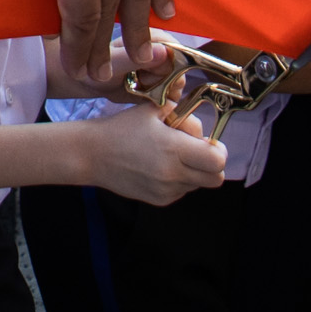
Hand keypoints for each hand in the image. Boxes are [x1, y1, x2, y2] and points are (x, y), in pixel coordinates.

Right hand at [76, 104, 227, 203]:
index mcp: (174, 148)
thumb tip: (201, 132)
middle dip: (211, 165)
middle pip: (216, 179)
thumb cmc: (122, 128)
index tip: (208, 143)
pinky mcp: (159, 200)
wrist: (92, 154)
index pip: (218, 161)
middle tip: (195, 152)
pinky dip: (177, 180)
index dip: (218, 151)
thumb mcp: (153, 111)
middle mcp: (173, 174)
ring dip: (193, 172)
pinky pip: (181, 191)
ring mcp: (166, 190)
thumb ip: (183, 116)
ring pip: (198, 185)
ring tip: (169, 157)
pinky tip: (157, 167)